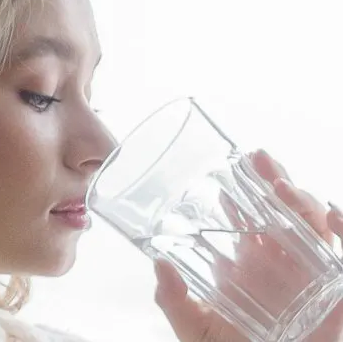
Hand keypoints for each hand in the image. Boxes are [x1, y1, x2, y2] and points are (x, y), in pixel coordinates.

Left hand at [154, 149, 342, 341]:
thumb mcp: (195, 325)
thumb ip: (174, 299)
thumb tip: (158, 265)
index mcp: (248, 261)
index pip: (250, 216)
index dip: (244, 190)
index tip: (233, 166)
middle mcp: (278, 260)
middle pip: (281, 210)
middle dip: (273, 180)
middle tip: (257, 158)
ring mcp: (305, 271)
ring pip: (309, 223)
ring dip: (299, 199)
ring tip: (279, 186)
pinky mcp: (330, 289)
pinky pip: (339, 252)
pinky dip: (341, 229)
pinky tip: (330, 214)